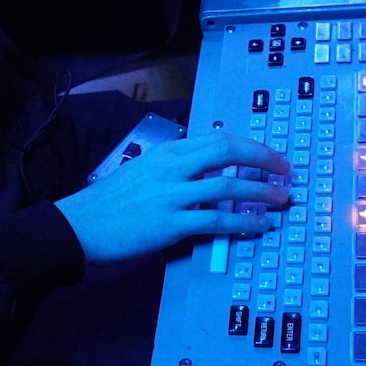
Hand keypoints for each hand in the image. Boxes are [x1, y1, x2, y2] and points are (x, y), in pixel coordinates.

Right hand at [55, 132, 289, 264]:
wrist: (80, 225)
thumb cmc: (110, 201)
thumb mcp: (144, 171)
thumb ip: (175, 168)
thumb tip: (207, 172)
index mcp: (168, 152)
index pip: (218, 138)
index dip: (250, 146)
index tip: (269, 155)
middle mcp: (173, 167)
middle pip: (228, 152)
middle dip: (264, 159)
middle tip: (286, 170)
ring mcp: (173, 195)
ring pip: (228, 187)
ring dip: (261, 192)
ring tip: (281, 200)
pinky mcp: (171, 224)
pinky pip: (216, 221)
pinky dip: (243, 223)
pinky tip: (259, 227)